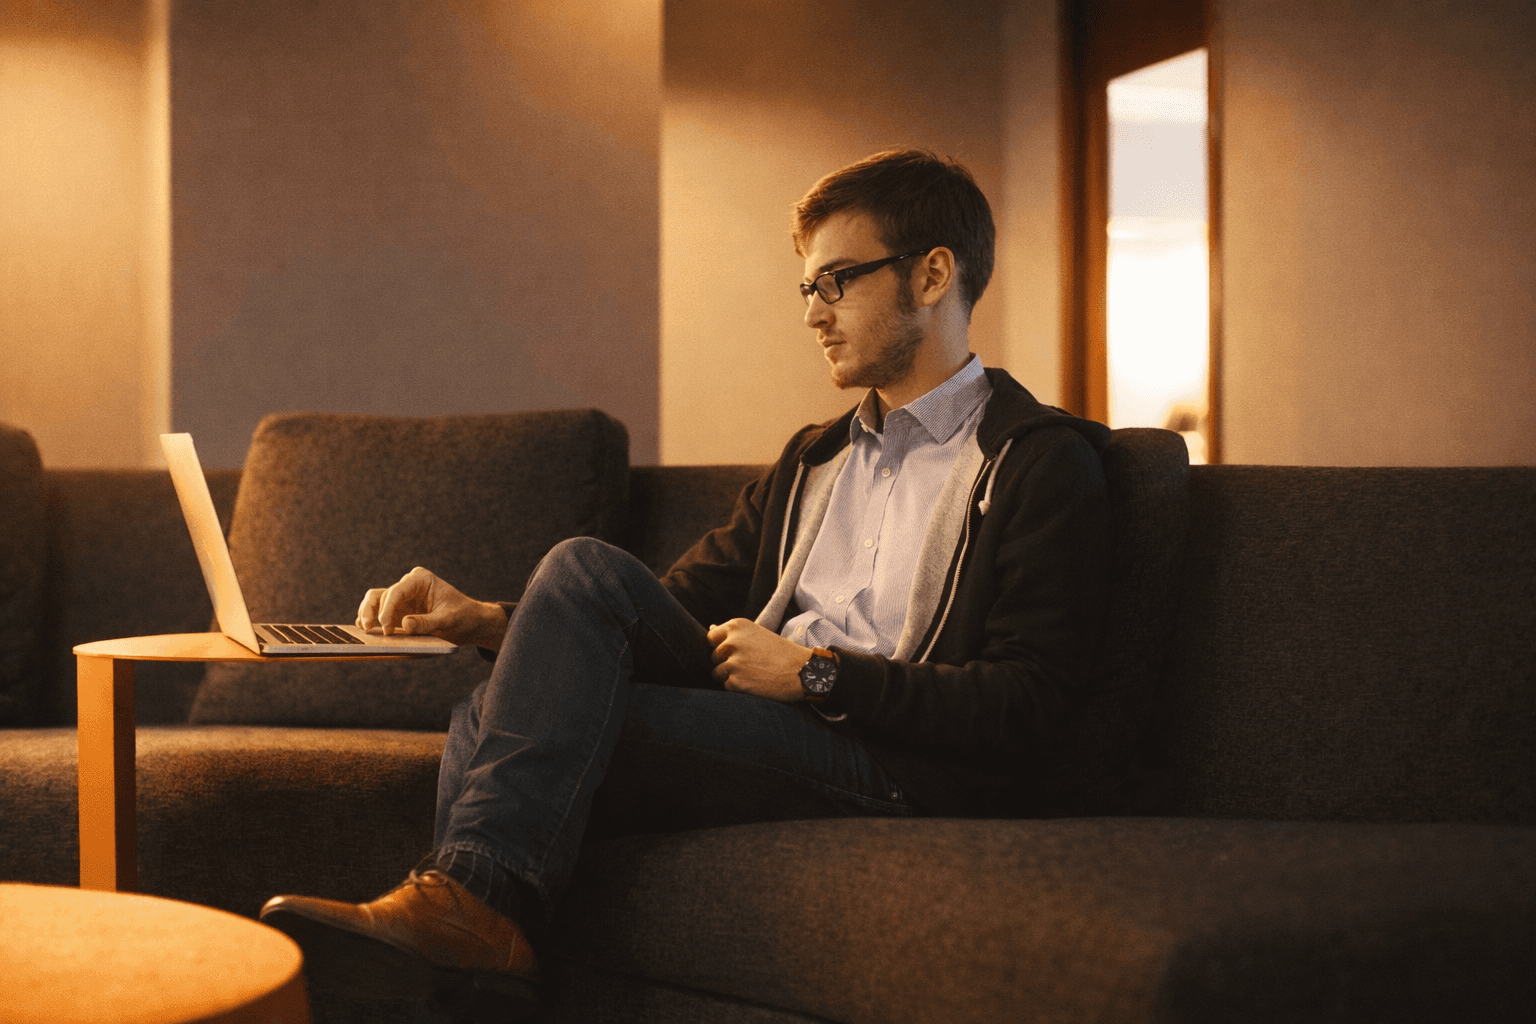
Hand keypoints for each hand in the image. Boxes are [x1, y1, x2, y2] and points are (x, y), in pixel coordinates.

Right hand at [356, 566, 508, 650]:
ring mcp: (402, 599)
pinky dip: (372, 621)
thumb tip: (404, 624)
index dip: (387, 608)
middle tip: (370, 630)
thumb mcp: (448, 620)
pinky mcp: (398, 613)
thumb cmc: (463, 615)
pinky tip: (367, 632)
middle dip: (373, 612)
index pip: (397, 590)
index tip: (385, 626)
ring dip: (367, 614)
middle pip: (381, 595)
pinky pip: (379, 614)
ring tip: (364, 630)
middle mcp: (408, 586)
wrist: (469, 622)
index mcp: (420, 579)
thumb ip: (427, 622)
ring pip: (375, 602)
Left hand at [706, 618, 811, 701]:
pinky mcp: (735, 681)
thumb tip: (710, 629)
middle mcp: (731, 642)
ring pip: (717, 673)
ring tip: (752, 674)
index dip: (720, 647)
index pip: (711, 637)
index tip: (734, 652)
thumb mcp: (757, 634)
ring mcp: (732, 662)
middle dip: (726, 663)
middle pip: (713, 657)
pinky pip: (727, 686)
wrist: (802, 670)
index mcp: (736, 626)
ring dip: (730, 676)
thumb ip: (733, 634)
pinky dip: (737, 688)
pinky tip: (755, 683)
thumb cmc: (782, 652)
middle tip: (749, 665)